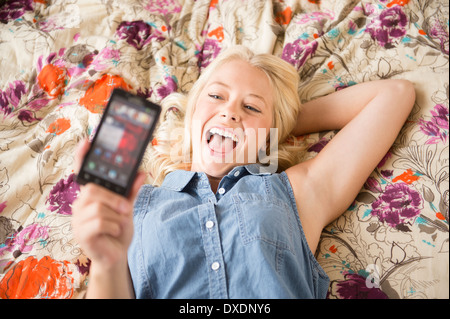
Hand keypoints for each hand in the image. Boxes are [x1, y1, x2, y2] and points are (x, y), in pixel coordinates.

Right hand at [72, 139, 145, 267]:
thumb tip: (141, 173)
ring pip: (97, 207)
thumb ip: (132, 192)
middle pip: (92, 189)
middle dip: (114, 199)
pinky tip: (114, 233)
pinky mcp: (80, 233)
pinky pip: (98, 222)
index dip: (83, 157)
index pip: (82, 173)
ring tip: (119, 225)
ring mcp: (77, 219)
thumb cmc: (118, 230)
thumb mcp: (127, 208)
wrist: (116, 256)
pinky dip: (113, 227)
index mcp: (90, 195)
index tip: (88, 140)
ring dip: (116, 217)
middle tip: (127, 208)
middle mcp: (79, 204)